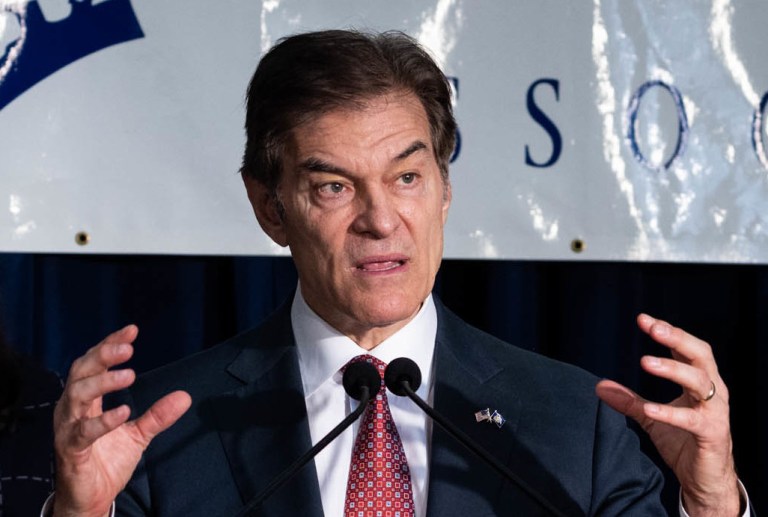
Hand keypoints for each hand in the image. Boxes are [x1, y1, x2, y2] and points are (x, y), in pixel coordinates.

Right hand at [53, 325, 190, 516]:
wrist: (91, 497)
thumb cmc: (106, 460)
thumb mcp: (138, 434)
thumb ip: (158, 415)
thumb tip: (185, 396)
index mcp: (86, 400)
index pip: (94, 363)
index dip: (110, 344)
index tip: (132, 330)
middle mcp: (72, 409)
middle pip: (81, 372)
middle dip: (103, 356)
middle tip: (127, 348)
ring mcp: (69, 428)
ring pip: (77, 395)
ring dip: (103, 382)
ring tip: (130, 375)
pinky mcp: (71, 451)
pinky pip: (83, 432)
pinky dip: (103, 420)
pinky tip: (123, 411)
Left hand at [595, 314, 740, 516]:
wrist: (705, 480)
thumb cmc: (684, 442)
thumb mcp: (651, 418)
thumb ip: (629, 400)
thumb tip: (599, 386)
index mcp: (700, 382)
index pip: (685, 348)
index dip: (667, 331)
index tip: (643, 319)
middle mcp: (712, 391)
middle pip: (700, 355)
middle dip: (677, 339)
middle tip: (653, 328)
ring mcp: (715, 412)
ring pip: (700, 381)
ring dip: (673, 369)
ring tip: (646, 362)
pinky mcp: (712, 434)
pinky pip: (692, 420)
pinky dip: (670, 412)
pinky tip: (649, 408)